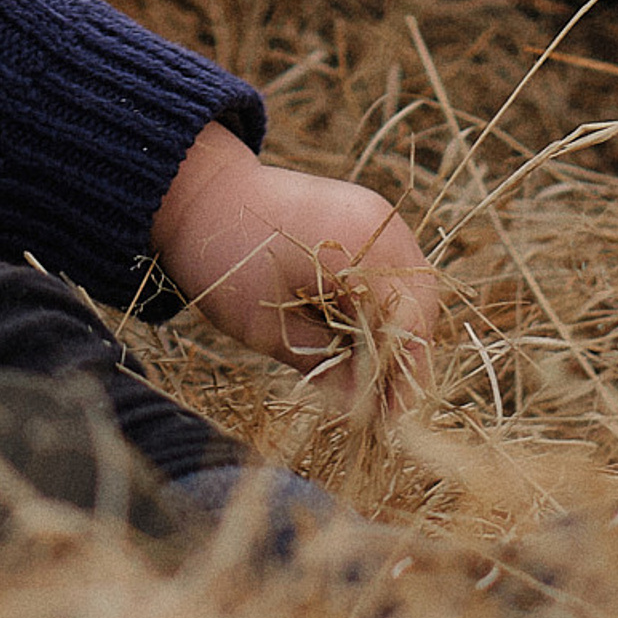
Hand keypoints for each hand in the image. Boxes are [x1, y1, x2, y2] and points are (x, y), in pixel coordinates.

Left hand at [151, 124, 438, 405]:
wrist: (198, 192)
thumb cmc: (224, 260)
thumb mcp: (268, 328)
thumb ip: (325, 368)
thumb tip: (367, 414)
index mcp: (359, 248)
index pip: (408, 328)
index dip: (403, 380)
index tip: (392, 424)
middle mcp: (380, 225)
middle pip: (419, 307)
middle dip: (405, 358)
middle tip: (383, 408)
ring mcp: (377, 214)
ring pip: (412, 288)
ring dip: (398, 331)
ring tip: (373, 376)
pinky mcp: (366, 214)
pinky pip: (394, 267)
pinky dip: (385, 304)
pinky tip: (362, 335)